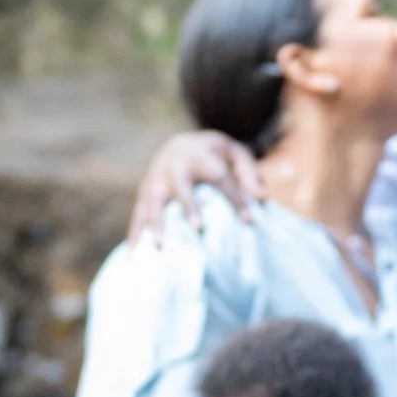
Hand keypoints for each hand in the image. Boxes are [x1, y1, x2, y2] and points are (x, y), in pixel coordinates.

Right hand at [130, 131, 261, 237]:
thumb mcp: (235, 155)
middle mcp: (175, 165)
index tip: (249, 221)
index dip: (235, 198)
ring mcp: (156, 178)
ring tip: (160, 246)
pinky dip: (136, 231)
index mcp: (200, 155)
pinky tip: (136, 253)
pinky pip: (138, 212)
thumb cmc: (214, 154)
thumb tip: (260, 199)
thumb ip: (248, 173)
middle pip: (181, 186)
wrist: (179, 143)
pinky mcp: (144, 191)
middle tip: (198, 230)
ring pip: (154, 200)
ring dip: (156, 222)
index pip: (220, 177)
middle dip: (188, 206)